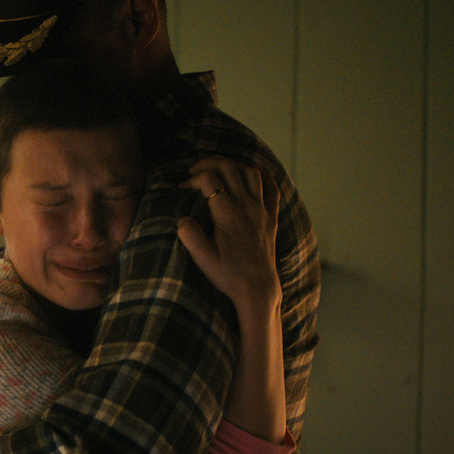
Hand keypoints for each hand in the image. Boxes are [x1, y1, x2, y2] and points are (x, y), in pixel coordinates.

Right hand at [177, 157, 281, 313]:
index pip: (208, 180)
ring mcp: (261, 210)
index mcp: (227, 214)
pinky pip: (271, 187)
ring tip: (218, 171)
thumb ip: (190, 236)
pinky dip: (261, 174)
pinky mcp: (271, 217)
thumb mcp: (203, 259)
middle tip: (195, 171)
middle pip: (229, 167)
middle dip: (208, 163)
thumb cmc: (229, 276)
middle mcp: (246, 206)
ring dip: (232, 165)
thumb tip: (182, 218)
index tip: (182, 190)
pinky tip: (250, 174)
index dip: (191, 179)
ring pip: (250, 171)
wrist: (258, 290)